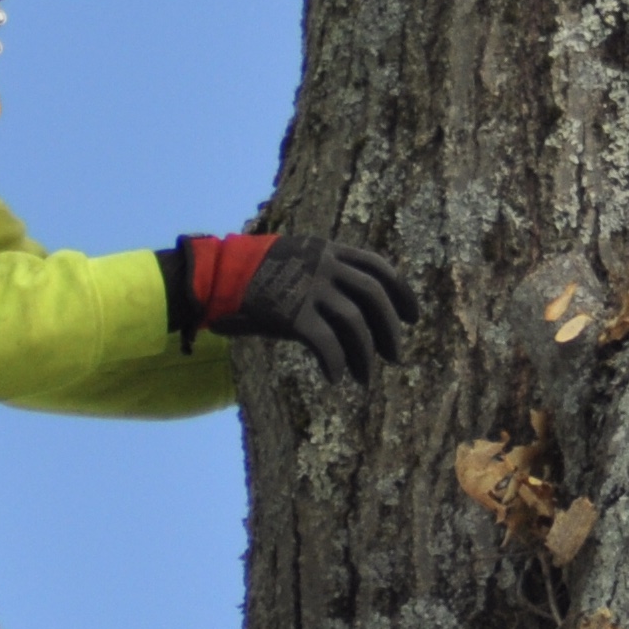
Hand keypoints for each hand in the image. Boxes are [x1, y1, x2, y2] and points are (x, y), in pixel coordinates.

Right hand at [165, 233, 418, 382]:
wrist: (216, 276)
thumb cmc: (253, 273)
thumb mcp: (295, 259)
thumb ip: (324, 273)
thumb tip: (354, 308)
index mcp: (328, 250)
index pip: (378, 267)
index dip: (401, 292)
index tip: (412, 317)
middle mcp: (324, 266)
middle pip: (374, 296)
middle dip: (390, 329)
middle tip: (396, 356)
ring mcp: (310, 289)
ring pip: (354, 324)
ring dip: (365, 355)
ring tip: (365, 377)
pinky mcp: (293, 314)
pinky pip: (326, 345)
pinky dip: (336, 364)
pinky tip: (335, 378)